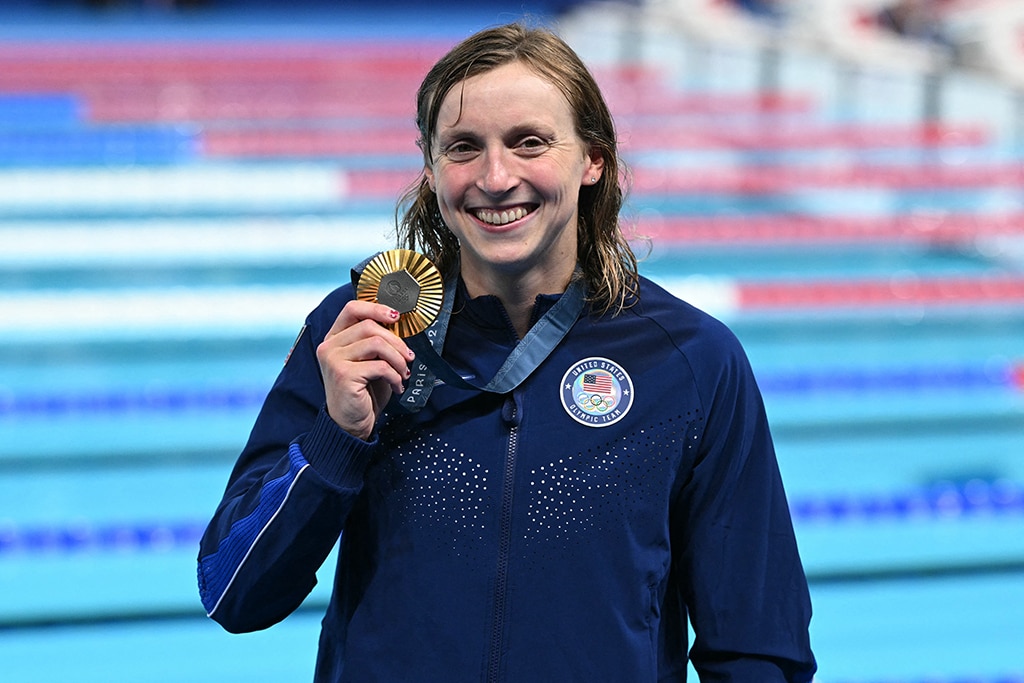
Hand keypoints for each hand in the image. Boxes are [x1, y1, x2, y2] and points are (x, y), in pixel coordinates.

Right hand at [316, 301, 414, 440]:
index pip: (352, 309)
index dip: (377, 308)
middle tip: (408, 357)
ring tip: (403, 373)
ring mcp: (333, 360)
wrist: (352, 424)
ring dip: (397, 359)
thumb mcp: (370, 361)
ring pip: (376, 343)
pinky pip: (380, 366)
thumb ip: (376, 341)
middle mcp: (329, 346)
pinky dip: (395, 376)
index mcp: (334, 338)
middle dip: (396, 341)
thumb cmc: (364, 391)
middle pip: (369, 325)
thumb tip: (399, 324)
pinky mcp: (343, 375)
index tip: (397, 317)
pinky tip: (397, 386)